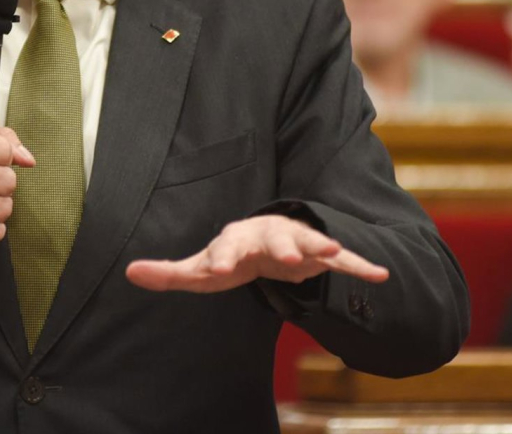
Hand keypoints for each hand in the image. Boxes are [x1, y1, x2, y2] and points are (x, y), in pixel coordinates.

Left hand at [125, 214, 388, 292]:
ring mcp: (297, 243)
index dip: (222, 256)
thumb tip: (130, 272)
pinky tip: (381, 275)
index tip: (218, 267)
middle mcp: (268, 236)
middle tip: (287, 258)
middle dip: (281, 248)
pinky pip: (343, 262)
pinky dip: (361, 266)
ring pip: (309, 242)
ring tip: (335, 250)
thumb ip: (169, 272)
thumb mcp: (201, 267)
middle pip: (274, 239)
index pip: (227, 246)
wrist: (269, 240)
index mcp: (237, 239)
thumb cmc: (232, 256)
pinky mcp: (321, 256)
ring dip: (320, 246)